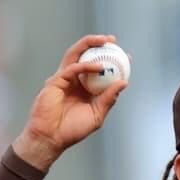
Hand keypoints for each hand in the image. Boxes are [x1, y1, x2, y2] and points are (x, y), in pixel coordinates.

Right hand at [13, 34, 128, 170]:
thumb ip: (109, 99)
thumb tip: (123, 83)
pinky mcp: (55, 81)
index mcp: (85, 88)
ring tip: (105, 41)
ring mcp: (64, 79)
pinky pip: (72, 68)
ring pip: (76, 54)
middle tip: (113, 40)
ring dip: (90, 44)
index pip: (99, 69)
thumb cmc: (72, 130)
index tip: (127, 56)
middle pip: (85, 55)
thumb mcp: (97, 114)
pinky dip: (86, 66)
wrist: (52, 138)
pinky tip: (99, 67)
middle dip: (99, 44)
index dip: (112, 60)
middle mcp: (75, 80)